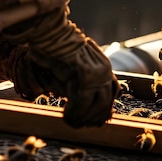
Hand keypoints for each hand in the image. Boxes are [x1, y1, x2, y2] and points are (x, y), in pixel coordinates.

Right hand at [1, 7, 118, 127]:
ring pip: (98, 105)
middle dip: (92, 118)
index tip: (91, 122)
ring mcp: (97, 71)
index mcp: (103, 65)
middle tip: (78, 125)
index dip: (102, 110)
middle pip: (107, 102)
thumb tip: (85, 114)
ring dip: (83, 118)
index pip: (113, 93)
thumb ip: (80, 90)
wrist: (48, 35)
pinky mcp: (86, 73)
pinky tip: (65, 115)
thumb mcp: (71, 74)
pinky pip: (83, 101)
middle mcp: (104, 68)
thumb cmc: (55, 53)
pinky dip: (74, 113)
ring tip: (69, 121)